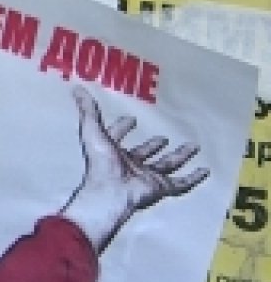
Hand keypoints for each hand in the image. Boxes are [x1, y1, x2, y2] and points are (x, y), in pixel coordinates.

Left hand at [60, 86, 209, 252]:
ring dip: (179, 156)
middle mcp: (129, 164)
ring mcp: (146, 177)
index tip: (130, 119)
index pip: (117, 137)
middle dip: (152, 145)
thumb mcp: (92, 131)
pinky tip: (205, 170)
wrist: (111, 192)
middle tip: (163, 137)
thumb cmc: (100, 162)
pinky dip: (193, 178)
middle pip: (144, 153)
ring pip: (166, 166)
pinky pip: (180, 183)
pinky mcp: (160, 188)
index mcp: (112, 152)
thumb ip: (87, 111)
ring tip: (193, 146)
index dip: (121, 128)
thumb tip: (76, 88)